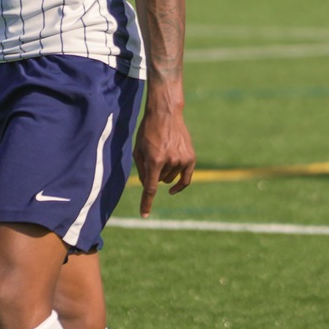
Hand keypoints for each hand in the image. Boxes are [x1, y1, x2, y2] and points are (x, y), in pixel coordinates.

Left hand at [134, 93, 194, 215]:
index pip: (150, 188)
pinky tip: (172, 190)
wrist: (166, 114)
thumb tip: (147, 186)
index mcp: (155, 160)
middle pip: (159, 181)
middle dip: (154, 174)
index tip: (144, 215)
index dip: (146, 203)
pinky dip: (179, 185)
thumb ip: (142, 170)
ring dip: (164, 173)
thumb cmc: (148, 131)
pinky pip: (186, 178)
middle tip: (152, 157)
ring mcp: (182, 160)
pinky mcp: (191, 157)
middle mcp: (170, 162)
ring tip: (162, 155)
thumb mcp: (138, 150)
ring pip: (170, 179)